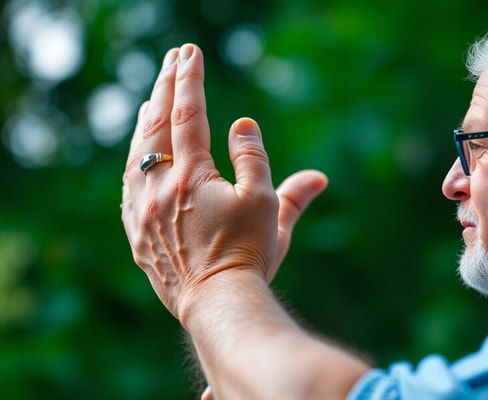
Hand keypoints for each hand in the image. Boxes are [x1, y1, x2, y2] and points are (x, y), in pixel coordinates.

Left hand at [121, 44, 326, 321]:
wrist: (218, 303)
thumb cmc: (248, 255)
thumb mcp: (267, 206)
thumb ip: (257, 161)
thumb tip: (248, 126)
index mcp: (192, 176)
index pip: (188, 115)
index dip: (189, 81)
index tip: (191, 53)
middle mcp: (159, 188)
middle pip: (157, 125)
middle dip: (165, 87)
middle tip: (173, 59)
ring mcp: (142, 211)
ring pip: (137, 153)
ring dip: (146, 121)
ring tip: (151, 100)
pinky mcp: (137, 234)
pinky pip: (128, 185)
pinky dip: (135, 159)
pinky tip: (138, 156)